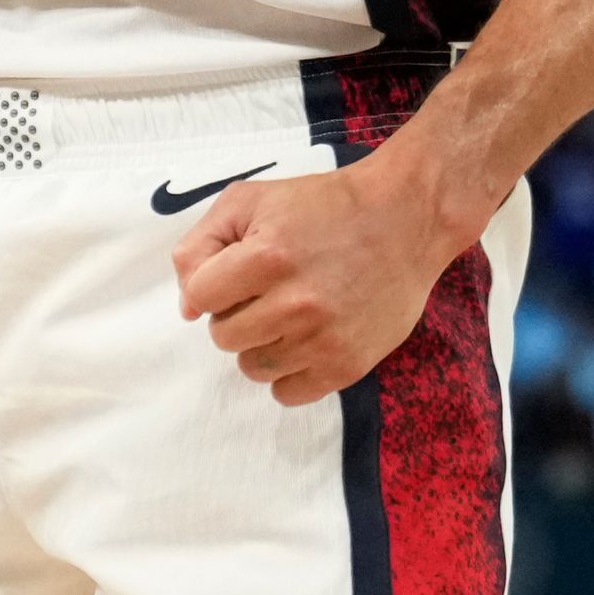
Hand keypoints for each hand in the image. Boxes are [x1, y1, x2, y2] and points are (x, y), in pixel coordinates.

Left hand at [171, 151, 459, 405]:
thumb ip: (201, 246)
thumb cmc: (323, 205)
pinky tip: (303, 341)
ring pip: (252, 367)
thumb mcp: (250, 200)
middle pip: (223, 336)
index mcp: (267, 258)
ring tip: (288, 313)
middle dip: (235, 313)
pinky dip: (287, 372)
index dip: (209, 285)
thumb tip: (188, 306)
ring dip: (260, 343)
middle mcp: (295, 304)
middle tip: (266, 291)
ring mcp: (324, 340)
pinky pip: (287, 393)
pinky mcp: (348, 366)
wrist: (405, 219)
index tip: (234, 273)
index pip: (199, 297)